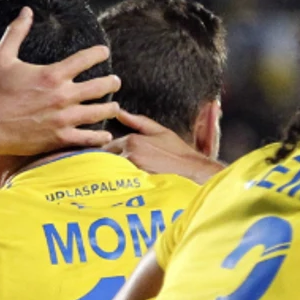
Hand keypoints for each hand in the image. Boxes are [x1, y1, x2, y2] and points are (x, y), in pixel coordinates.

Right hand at [0, 7, 119, 156]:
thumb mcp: (1, 57)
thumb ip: (16, 33)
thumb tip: (26, 11)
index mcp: (52, 74)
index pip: (86, 59)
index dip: (99, 53)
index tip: (103, 52)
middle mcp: (62, 96)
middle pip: (100, 86)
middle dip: (111, 82)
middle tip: (115, 82)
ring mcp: (62, 119)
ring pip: (99, 112)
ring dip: (110, 108)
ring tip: (114, 107)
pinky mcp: (58, 138)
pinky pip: (88, 138)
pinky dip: (99, 136)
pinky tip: (105, 133)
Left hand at [106, 110, 222, 182]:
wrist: (193, 171)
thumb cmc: (178, 152)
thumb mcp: (160, 131)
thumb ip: (138, 121)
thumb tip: (119, 112)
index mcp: (133, 141)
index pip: (108, 146)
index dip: (111, 152)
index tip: (115, 158)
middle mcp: (129, 155)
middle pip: (107, 160)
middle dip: (109, 163)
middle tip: (116, 169)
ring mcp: (131, 172)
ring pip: (112, 172)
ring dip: (113, 175)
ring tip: (121, 179)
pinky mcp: (135, 186)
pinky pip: (120, 185)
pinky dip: (120, 185)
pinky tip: (127, 187)